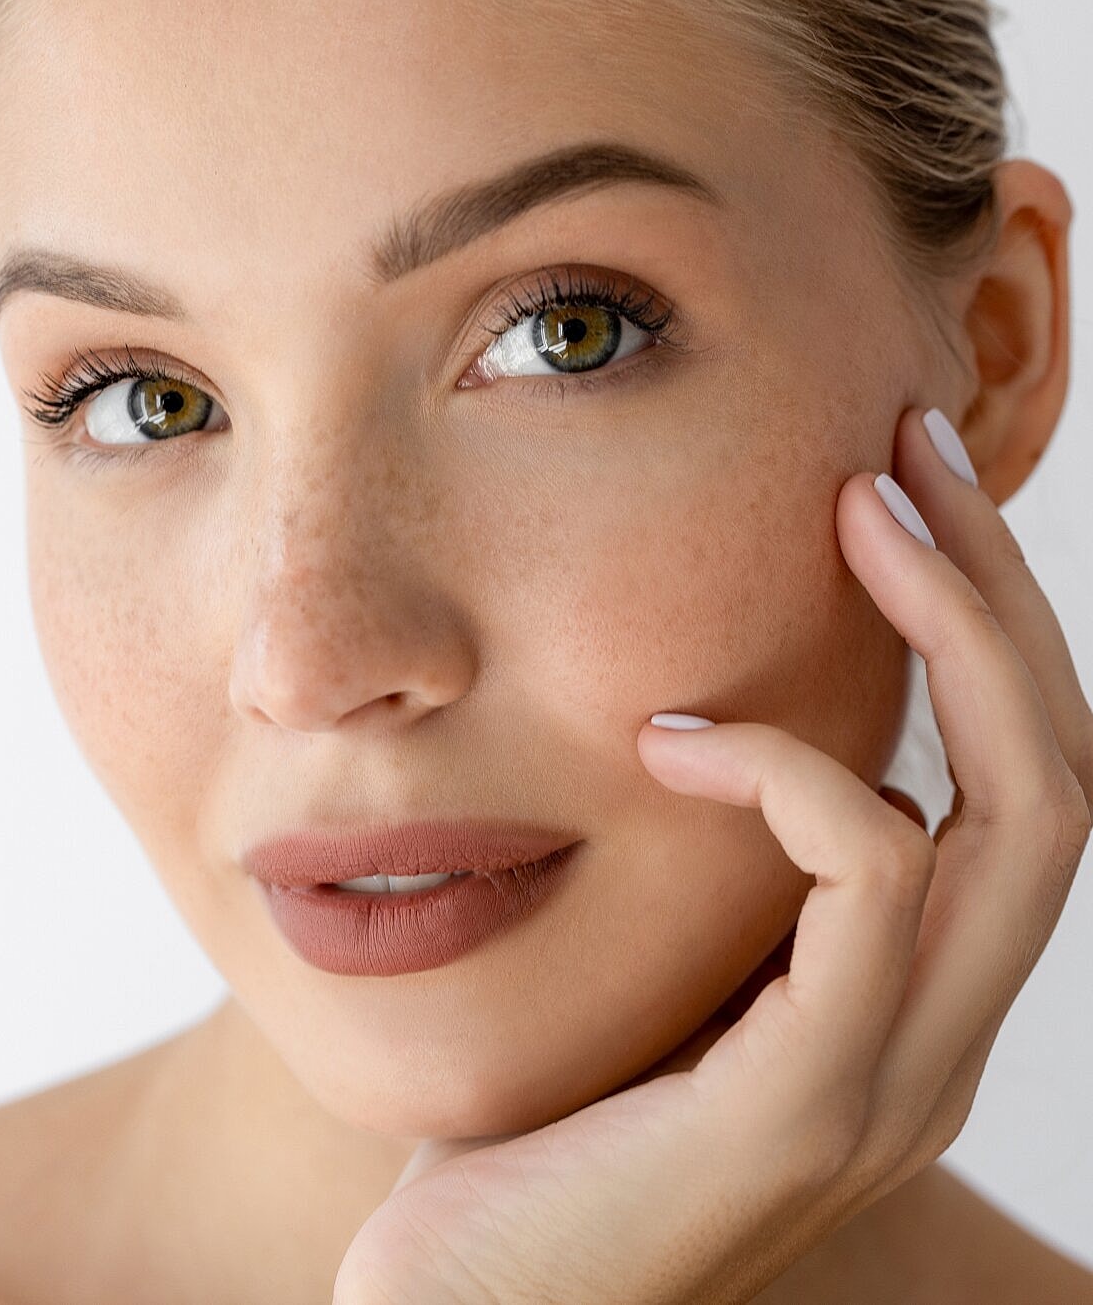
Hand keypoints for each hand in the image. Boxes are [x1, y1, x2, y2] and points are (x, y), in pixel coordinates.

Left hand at [332, 405, 1092, 1304]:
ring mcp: (893, 1078)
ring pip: (1020, 817)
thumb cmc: (540, 1129)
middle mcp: (939, 1037)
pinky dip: (791, 772)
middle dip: (998, 597)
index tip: (899, 495)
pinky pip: (869, 884)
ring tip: (859, 512)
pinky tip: (671, 734)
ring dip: (951, 637)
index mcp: (909, 1001)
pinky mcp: (807, 1102)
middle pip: (1057, 776)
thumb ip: (720, 872)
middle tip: (907, 452)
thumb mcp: (657, 966)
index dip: (987, 630)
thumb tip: (702, 713)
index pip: (1018, 789)